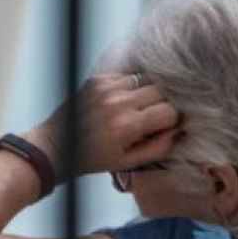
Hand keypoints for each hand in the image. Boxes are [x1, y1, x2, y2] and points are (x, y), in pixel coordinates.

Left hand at [24, 73, 181, 175]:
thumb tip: (180, 129)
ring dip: (148, 93)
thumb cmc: (93, 158)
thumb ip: (159, 147)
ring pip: (146, 80)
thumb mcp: (129, 162)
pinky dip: (131, 87)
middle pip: (161, 91)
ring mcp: (106, 87)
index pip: (169, 111)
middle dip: (162, 104)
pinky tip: (122, 102)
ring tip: (138, 109)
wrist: (56, 145)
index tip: (166, 126)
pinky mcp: (98, 79)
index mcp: (126, 126)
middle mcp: (117, 102)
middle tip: (153, 117)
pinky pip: (127, 76)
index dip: (172, 120)